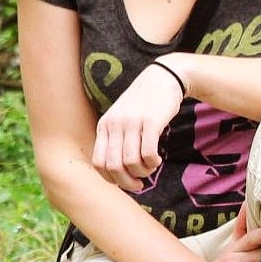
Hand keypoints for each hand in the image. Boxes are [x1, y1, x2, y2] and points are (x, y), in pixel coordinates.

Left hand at [93, 59, 188, 191]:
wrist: (162, 78)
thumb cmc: (142, 105)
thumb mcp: (120, 119)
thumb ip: (115, 141)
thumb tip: (117, 173)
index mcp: (104, 126)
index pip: (98, 163)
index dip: (110, 179)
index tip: (124, 181)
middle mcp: (114, 124)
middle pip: (114, 166)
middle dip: (127, 182)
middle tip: (139, 183)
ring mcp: (132, 122)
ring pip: (131, 162)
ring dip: (142, 172)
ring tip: (150, 167)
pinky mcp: (151, 121)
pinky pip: (148, 153)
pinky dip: (152, 163)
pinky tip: (156, 160)